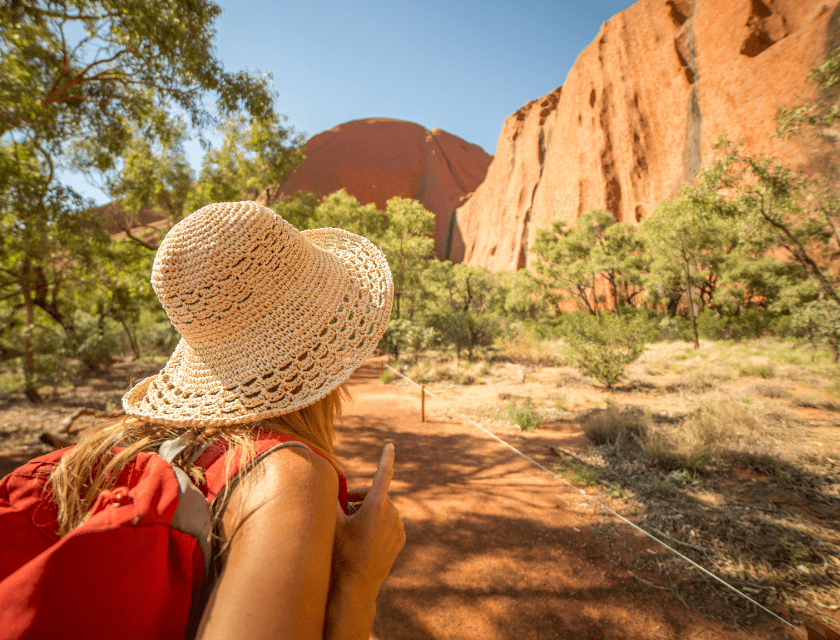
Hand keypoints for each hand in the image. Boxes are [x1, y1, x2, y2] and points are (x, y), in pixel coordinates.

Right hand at [332, 444, 405, 594]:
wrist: (356, 587)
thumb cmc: (341, 553)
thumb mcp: (332, 524)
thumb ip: (331, 500)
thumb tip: (324, 482)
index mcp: (377, 505)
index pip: (383, 474)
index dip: (386, 458)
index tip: (390, 445)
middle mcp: (392, 513)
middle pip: (375, 494)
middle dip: (359, 497)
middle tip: (343, 506)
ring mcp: (398, 527)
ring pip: (382, 509)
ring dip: (367, 511)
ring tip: (350, 525)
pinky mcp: (400, 539)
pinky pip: (388, 523)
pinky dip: (377, 523)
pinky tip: (363, 537)